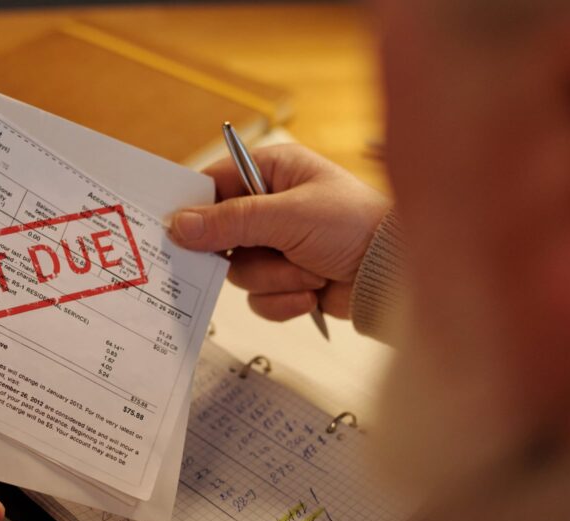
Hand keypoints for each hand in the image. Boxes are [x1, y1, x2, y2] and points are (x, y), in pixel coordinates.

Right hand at [168, 144, 389, 320]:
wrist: (393, 274)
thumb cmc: (355, 226)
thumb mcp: (289, 217)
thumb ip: (232, 221)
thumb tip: (179, 224)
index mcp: (272, 172)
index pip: (213, 185)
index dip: (194, 210)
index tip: (176, 232)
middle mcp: (270, 206)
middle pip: (220, 236)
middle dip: (247, 254)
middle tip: (261, 254)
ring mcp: (277, 245)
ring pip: (240, 272)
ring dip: (275, 278)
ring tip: (309, 271)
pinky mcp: (286, 280)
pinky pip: (259, 298)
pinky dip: (284, 300)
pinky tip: (312, 292)